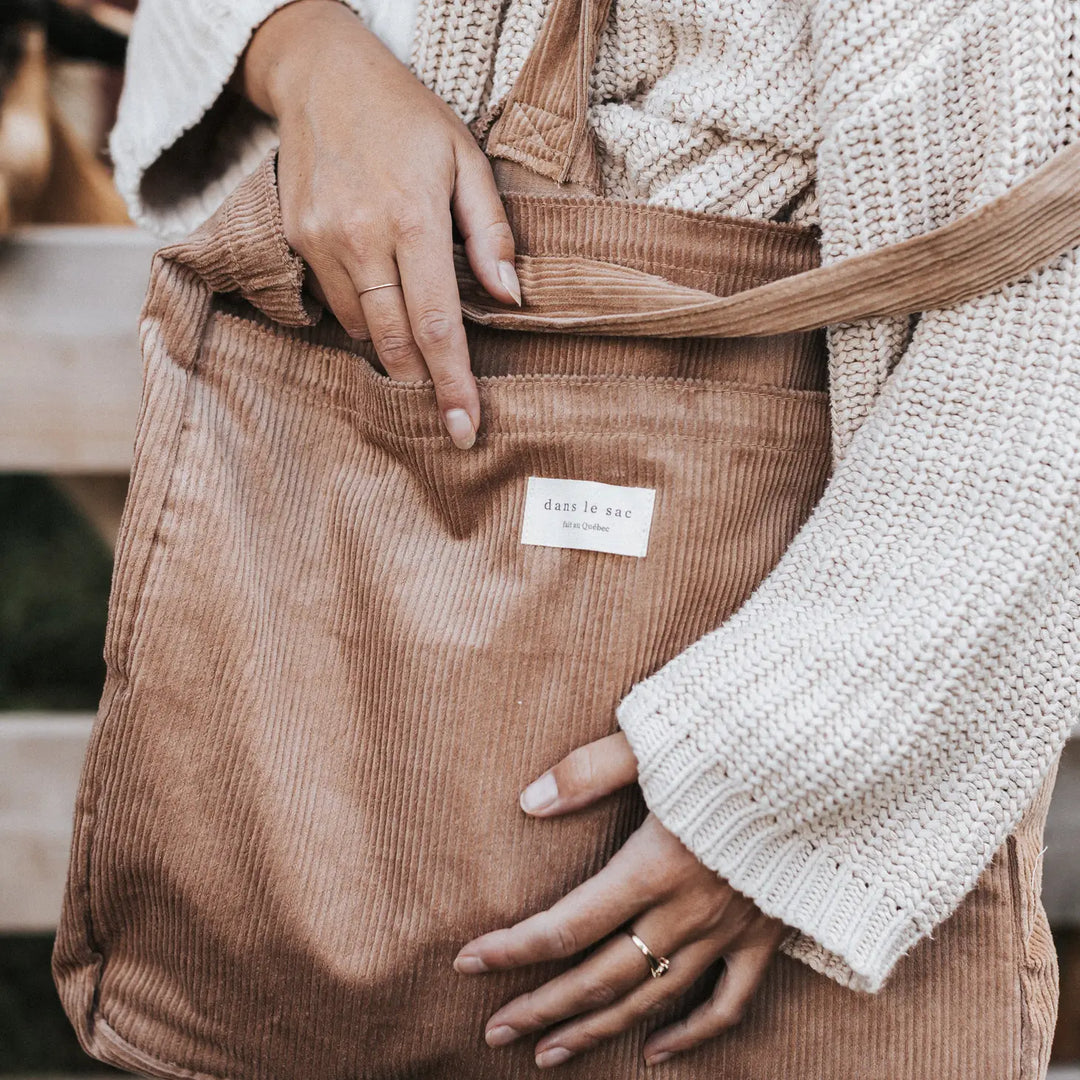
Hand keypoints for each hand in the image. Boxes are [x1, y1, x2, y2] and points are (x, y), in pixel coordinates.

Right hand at [240, 0, 519, 448]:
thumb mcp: (466, 159)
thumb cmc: (408, 117)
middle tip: (445, 409)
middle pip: (395, 341)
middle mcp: (361, 236)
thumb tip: (511, 298)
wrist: (322, 74)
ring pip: (362, 329)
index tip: (464, 428)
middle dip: (422, 383)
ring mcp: (321, 241)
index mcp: (414, 218)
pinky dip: (362, 318)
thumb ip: (490, 232)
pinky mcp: (296, 241)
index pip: (437, 323)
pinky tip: (381, 301)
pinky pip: (333, 305)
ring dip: (393, 348)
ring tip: (417, 342)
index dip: (453, 383)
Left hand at [454, 732, 787, 1067]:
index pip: (566, 925)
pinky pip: (728, 1004)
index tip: (466, 963)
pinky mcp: (764, 937)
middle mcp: (686, 911)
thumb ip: (589, 771)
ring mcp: (728, 932)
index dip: (512, 949)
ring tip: (547, 1053)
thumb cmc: (736, 747)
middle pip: (601, 977)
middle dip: (541, 1007)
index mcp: (653, 865)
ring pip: (652, 1001)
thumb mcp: (659, 744)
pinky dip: (692, 1035)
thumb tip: (528, 802)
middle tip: (493, 1031)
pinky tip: (655, 1052)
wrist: (830, 768)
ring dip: (597, 1031)